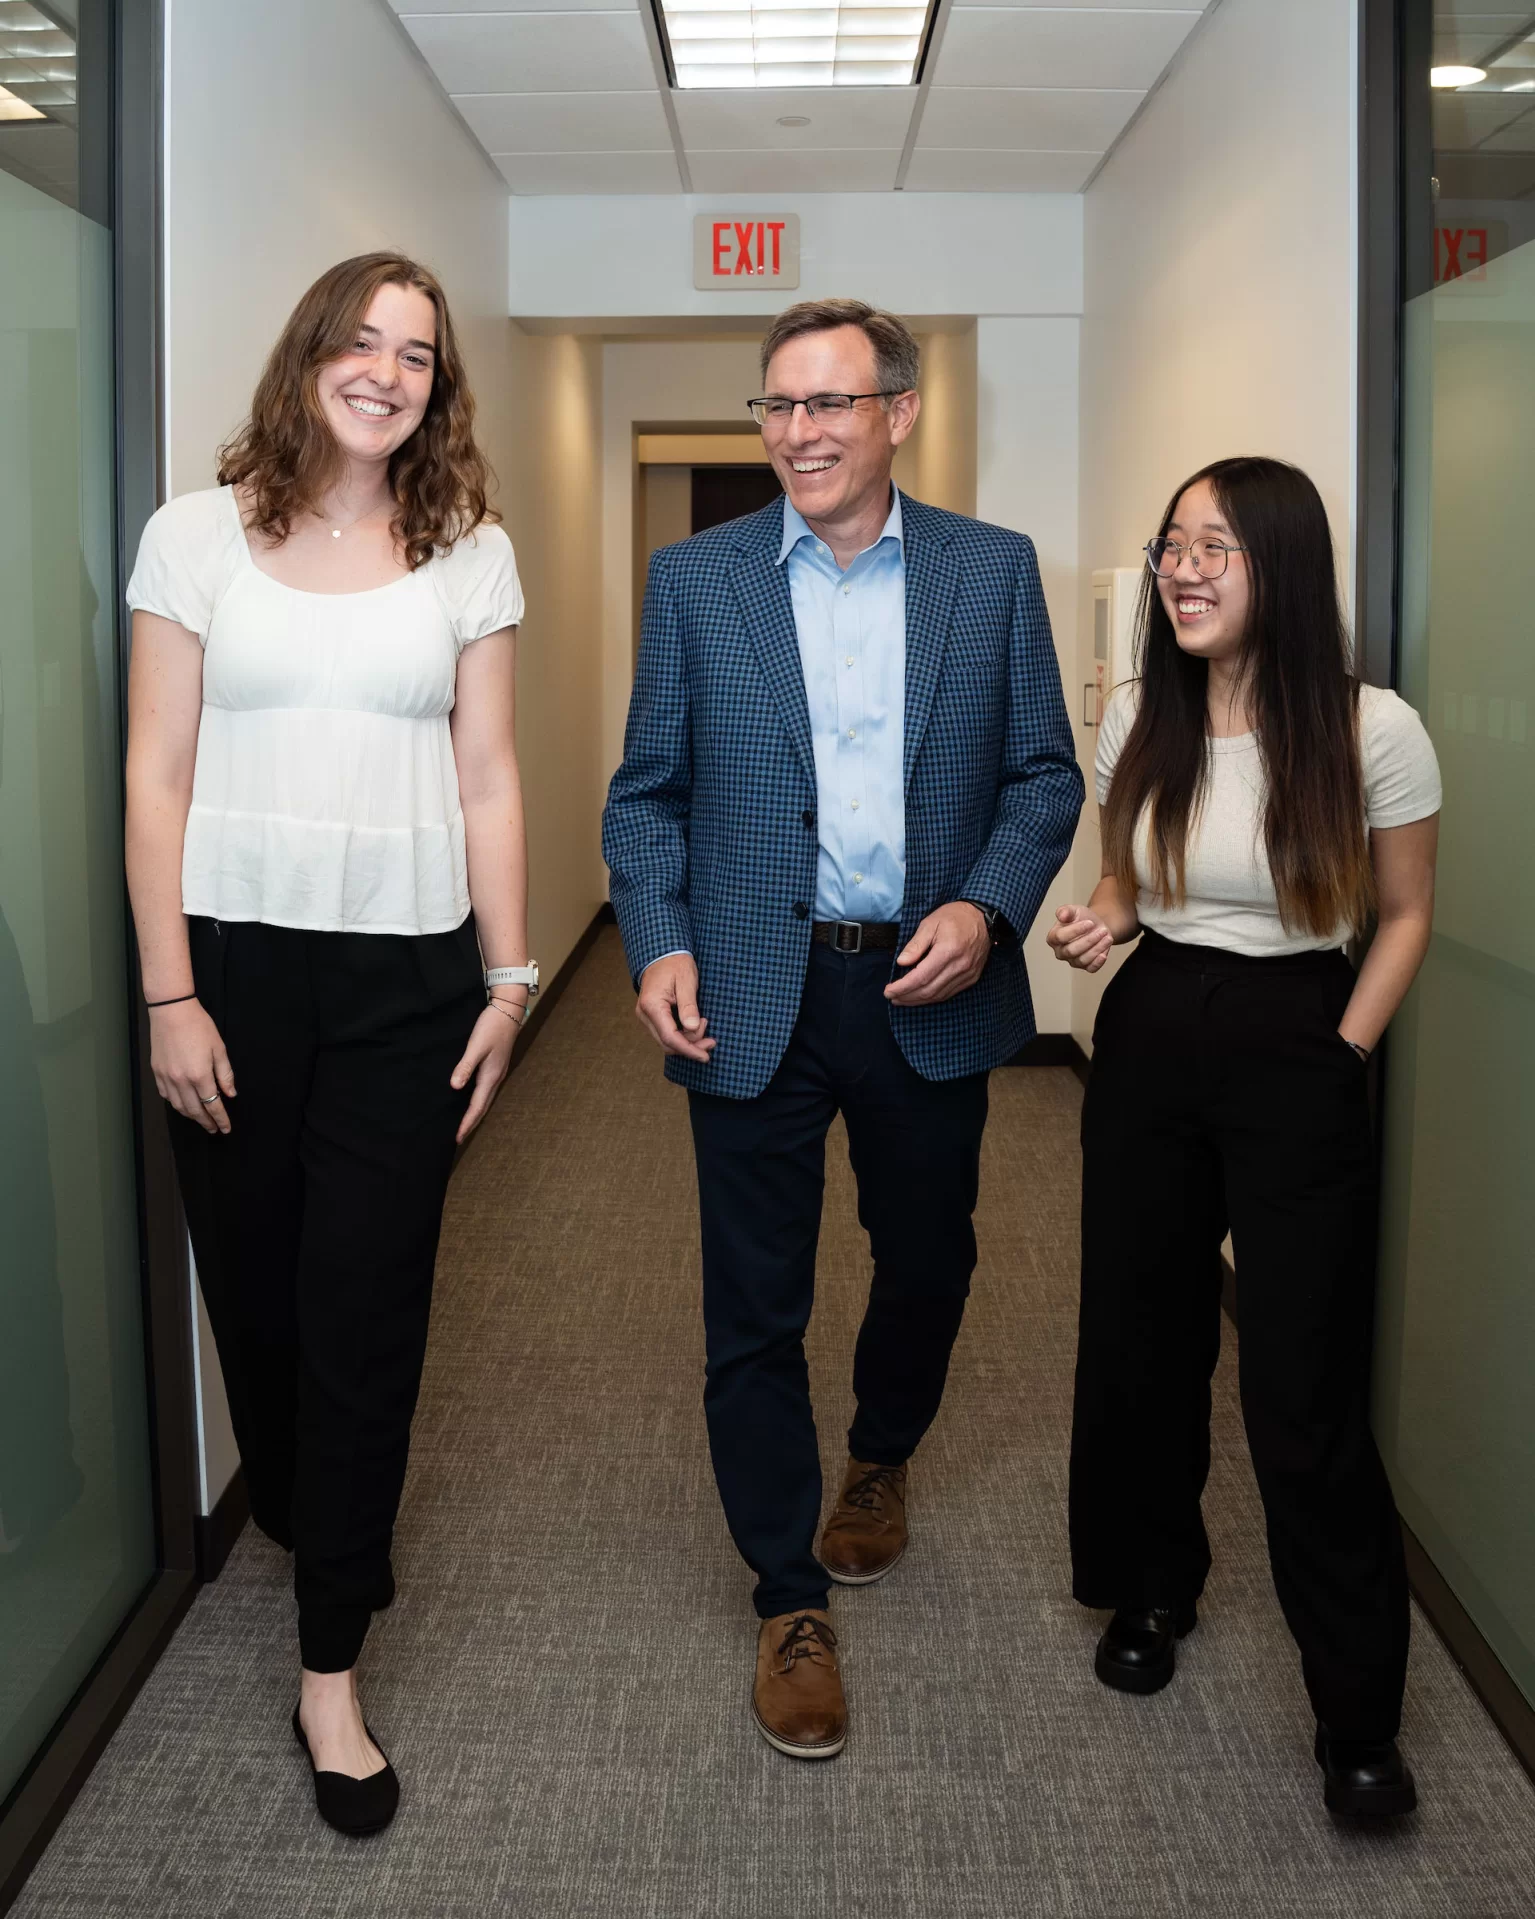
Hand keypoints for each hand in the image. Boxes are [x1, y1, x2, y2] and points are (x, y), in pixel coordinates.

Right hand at [149, 999, 235, 1133]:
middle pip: (194, 1110)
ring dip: (191, 1116)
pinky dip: (176, 1104)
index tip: (226, 1128)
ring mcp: (166, 1077)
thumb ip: (225, 1074)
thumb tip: (230, 1094)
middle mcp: (181, 1081)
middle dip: (206, 1122)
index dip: (220, 1119)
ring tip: (201, 1119)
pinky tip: (183, 1104)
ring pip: (178, 1106)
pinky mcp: (157, 1072)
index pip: (212, 1105)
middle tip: (214, 1129)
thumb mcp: (219, 1049)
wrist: (172, 1011)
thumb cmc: (198, 1026)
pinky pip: (166, 1095)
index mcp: (200, 1075)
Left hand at [451, 1001, 518, 1142]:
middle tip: (460, 1138)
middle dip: (472, 1123)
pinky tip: (471, 1100)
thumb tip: (454, 1087)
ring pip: (485, 1100)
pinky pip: (486, 1091)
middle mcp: (495, 1078)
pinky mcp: (496, 1067)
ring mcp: (497, 1073)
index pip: (477, 1106)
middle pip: (483, 1107)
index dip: (467, 1123)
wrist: (508, 1012)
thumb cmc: (491, 1027)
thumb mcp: (476, 1046)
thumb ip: (465, 1067)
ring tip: (465, 1124)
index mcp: (490, 1077)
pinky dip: (478, 1101)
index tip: (458, 1138)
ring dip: (476, 1114)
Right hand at [636, 953, 715, 1061]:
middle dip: (691, 1046)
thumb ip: (689, 1006)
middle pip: (668, 1043)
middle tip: (711, 1041)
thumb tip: (693, 1028)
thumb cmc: (675, 963)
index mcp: (652, 1005)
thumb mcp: (686, 981)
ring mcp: (647, 1017)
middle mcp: (645, 1014)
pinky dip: (683, 1035)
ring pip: (667, 1041)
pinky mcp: (652, 1017)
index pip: (670, 1037)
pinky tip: (695, 1026)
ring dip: (688, 1041)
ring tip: (704, 1025)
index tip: (706, 1056)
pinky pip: (667, 1033)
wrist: (663, 953)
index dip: (689, 1049)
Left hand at [883, 903, 990, 1006]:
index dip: (903, 987)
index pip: (921, 977)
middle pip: (929, 990)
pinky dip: (932, 997)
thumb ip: (915, 944)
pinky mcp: (971, 978)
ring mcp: (967, 974)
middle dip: (907, 996)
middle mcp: (959, 966)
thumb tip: (901, 962)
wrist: (982, 917)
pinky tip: (920, 996)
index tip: (888, 991)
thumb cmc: (954, 917)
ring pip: (939, 995)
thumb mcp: (930, 923)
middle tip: (892, 997)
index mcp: (948, 951)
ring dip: (918, 1000)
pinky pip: (949, 994)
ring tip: (902, 999)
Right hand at [1047, 904, 1111, 971]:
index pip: (1060, 937)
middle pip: (1071, 951)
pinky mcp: (1085, 966)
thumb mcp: (1074, 910)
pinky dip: (1098, 963)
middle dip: (1088, 940)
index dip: (1075, 930)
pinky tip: (1104, 954)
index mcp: (1053, 938)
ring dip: (1097, 949)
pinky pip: (1090, 968)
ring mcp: (1072, 960)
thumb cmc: (1082, 918)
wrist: (1096, 925)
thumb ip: (1066, 911)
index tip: (1089, 923)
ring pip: (1082, 960)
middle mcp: (1061, 951)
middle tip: (1101, 931)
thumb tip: (1061, 915)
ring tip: (1107, 937)